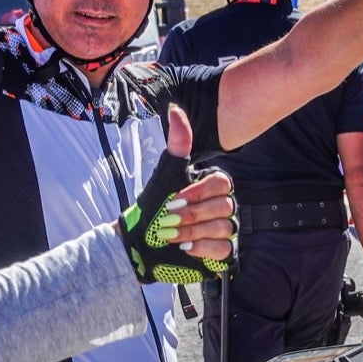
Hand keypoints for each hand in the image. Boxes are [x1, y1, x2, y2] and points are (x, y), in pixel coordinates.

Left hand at [117, 106, 236, 282]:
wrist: (139, 242)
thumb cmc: (152, 207)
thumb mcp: (164, 175)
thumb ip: (177, 144)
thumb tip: (175, 109)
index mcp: (210, 187)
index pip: (221, 183)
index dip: (198, 193)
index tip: (173, 200)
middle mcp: (221, 207)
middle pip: (224, 206)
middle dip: (191, 215)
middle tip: (168, 219)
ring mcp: (223, 230)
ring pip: (224, 228)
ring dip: (192, 232)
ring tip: (171, 235)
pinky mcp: (220, 252)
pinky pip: (224, 249)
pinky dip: (202, 248)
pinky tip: (185, 248)